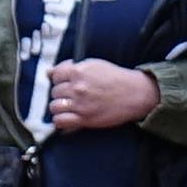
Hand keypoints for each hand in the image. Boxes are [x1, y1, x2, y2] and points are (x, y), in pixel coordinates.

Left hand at [46, 62, 161, 133]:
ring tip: (70, 106)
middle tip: (73, 95)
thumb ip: (73, 67)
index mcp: (80, 70)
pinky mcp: (84, 118)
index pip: (55, 74)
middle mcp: (78, 87)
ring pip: (54, 106)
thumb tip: (49, 72)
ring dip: (60, 107)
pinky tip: (68, 117)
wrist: (136, 94)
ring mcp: (80, 103)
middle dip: (62, 93)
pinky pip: (60, 121)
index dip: (59, 79)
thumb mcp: (96, 65)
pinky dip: (61, 120)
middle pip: (54, 91)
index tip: (66, 82)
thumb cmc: (118, 79)